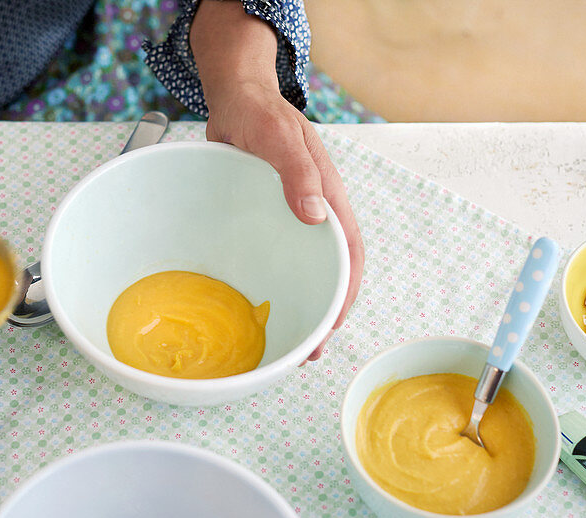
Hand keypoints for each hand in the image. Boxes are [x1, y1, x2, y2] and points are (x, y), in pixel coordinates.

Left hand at [190, 1, 364, 362]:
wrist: (235, 97)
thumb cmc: (260, 113)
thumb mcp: (279, 137)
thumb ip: (297, 172)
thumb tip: (315, 217)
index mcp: (328, 196)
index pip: (350, 252)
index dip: (347, 291)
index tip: (334, 324)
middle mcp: (314, 211)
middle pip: (330, 269)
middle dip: (327, 311)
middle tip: (310, 351)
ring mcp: (290, 216)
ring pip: (304, 267)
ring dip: (302, 302)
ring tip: (289, 341)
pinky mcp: (266, 218)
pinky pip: (276, 255)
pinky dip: (274, 282)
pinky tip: (261, 303)